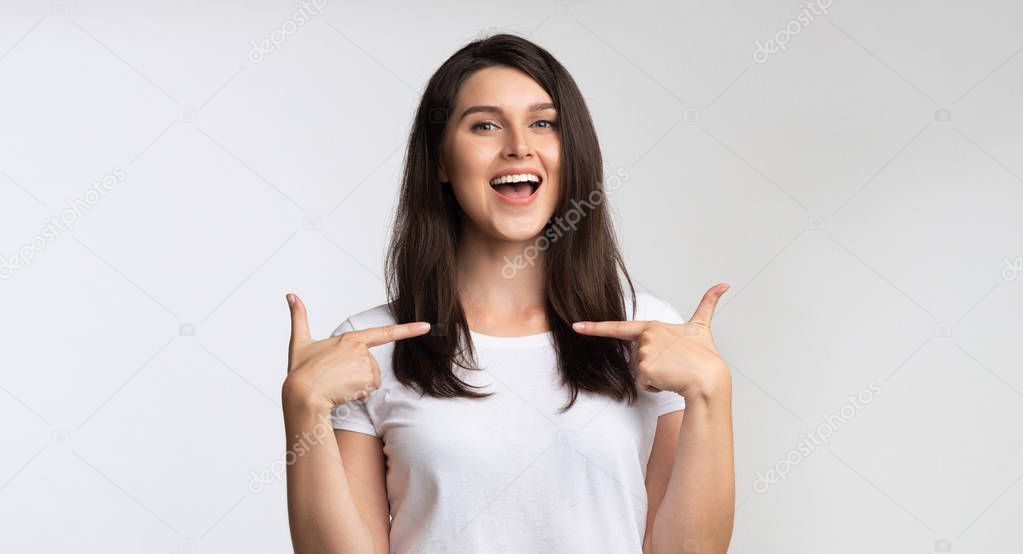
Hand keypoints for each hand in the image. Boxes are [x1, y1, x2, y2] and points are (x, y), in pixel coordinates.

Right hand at [282, 292, 430, 410]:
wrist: (302, 394)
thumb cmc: (300, 370)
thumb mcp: (299, 341)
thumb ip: (299, 317)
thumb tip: (290, 295)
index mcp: (350, 339)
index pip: (385, 333)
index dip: (409, 329)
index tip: (427, 326)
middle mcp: (362, 350)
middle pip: (371, 366)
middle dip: (357, 375)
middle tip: (335, 378)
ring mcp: (367, 364)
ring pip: (371, 379)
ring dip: (358, 385)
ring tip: (338, 385)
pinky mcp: (368, 379)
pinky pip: (370, 390)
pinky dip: (359, 394)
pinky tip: (344, 392)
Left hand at [571, 284, 730, 398]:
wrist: (709, 377)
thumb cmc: (705, 355)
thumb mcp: (702, 326)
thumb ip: (708, 303)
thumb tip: (724, 284)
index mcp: (652, 326)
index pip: (617, 327)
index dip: (594, 328)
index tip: (576, 326)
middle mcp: (644, 337)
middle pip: (634, 359)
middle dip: (650, 366)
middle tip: (673, 364)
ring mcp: (642, 353)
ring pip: (638, 372)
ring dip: (654, 376)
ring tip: (673, 371)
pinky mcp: (643, 369)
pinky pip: (642, 384)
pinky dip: (655, 386)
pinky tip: (669, 380)